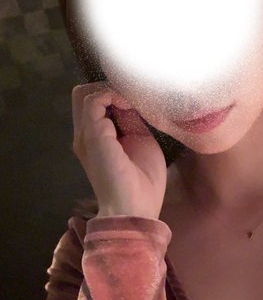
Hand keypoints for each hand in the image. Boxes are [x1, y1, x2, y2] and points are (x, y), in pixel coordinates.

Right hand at [71, 82, 166, 219]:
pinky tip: (130, 106)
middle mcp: (84, 136)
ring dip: (111, 92)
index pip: (93, 105)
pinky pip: (94, 100)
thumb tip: (129, 102)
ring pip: (84, 94)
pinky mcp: (92, 135)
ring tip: (132, 103)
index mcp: (96, 141)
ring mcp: (85, 135)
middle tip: (131, 100)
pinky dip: (113, 95)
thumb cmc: (143, 183)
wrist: (134, 209)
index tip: (136, 103)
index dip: (114, 97)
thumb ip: (132, 122)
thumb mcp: (140, 142)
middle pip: (82, 95)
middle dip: (108, 90)